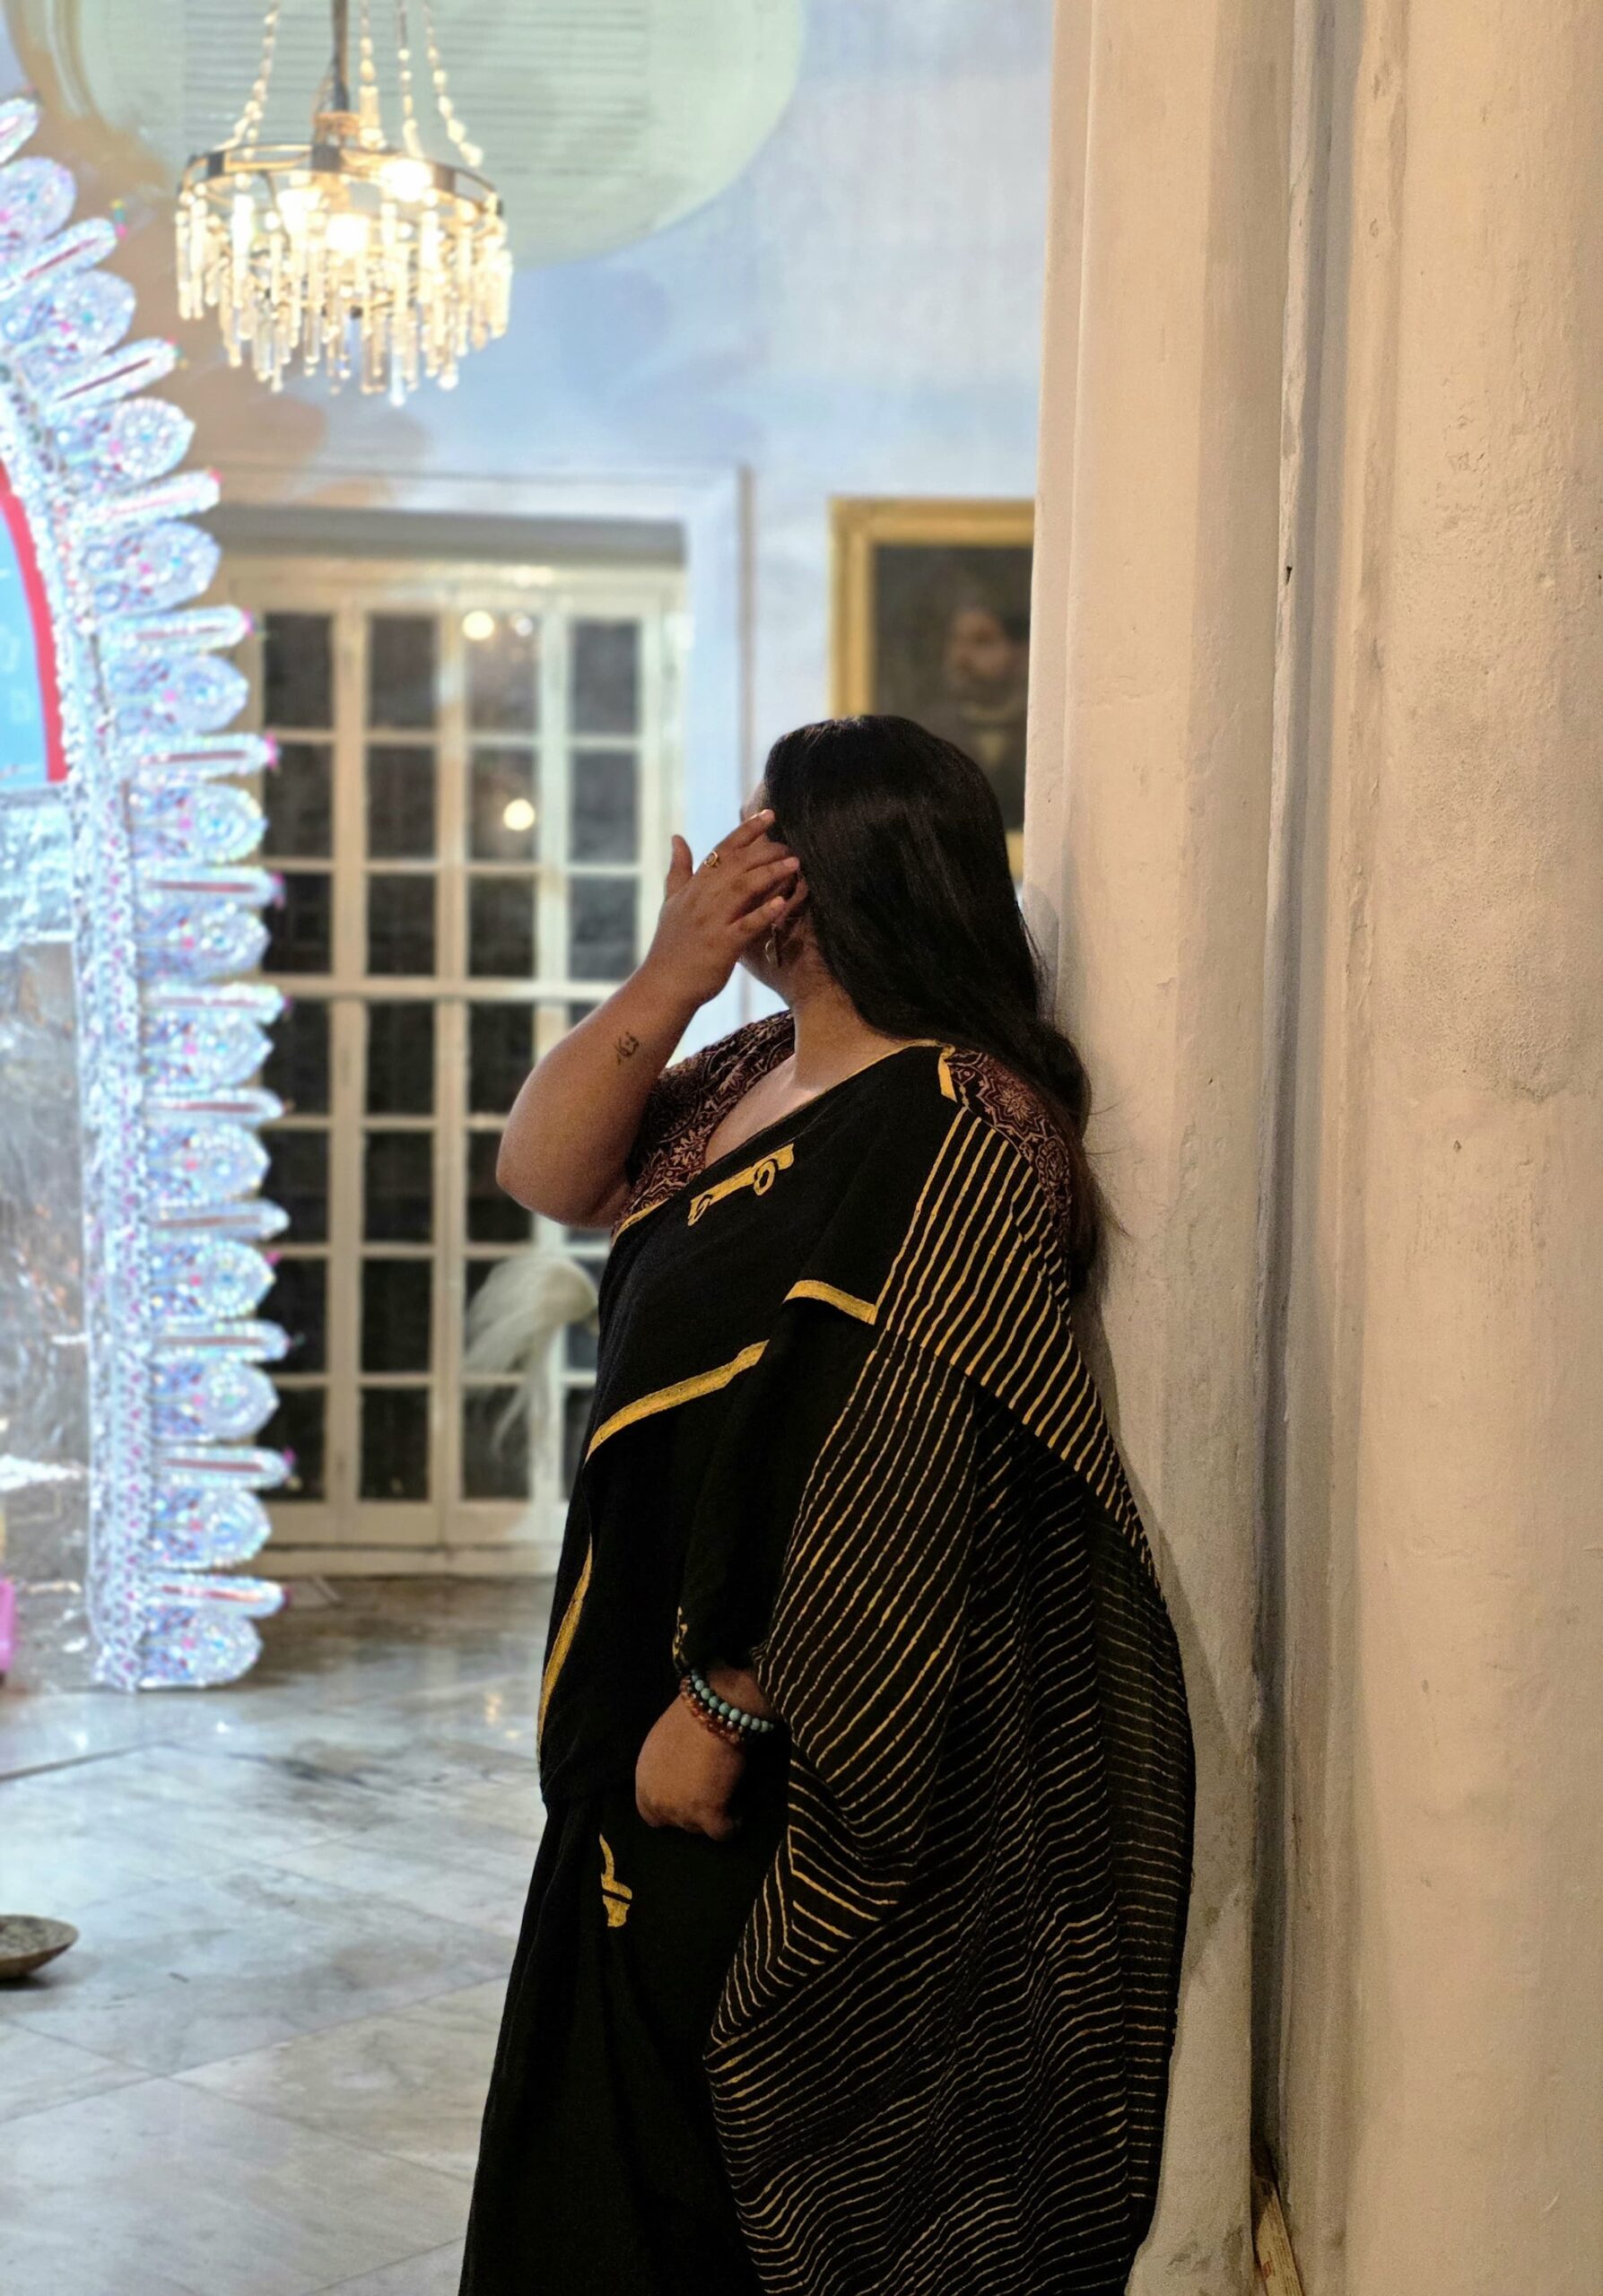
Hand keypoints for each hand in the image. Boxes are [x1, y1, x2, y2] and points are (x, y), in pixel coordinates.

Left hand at [635, 1691, 745, 1837]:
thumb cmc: (686, 1719)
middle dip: (692, 1813)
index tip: (686, 1798)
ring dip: (712, 1817)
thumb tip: (675, 1779)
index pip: (651, 1814)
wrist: (710, 1714)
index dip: (669, 1809)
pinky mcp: (709, 1814)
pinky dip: (733, 1825)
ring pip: (699, 1829)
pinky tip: (740, 1813)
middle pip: (677, 1823)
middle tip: (709, 1796)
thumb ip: (662, 1771)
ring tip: (726, 1799)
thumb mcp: (659, 1746)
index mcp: (643, 1783)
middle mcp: (658, 1802)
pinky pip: (723, 1832)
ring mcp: (683, 1811)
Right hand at [640, 810, 803, 1010]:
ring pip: (743, 888)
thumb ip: (679, 870)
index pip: (722, 851)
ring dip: (770, 873)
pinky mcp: (722, 946)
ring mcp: (712, 921)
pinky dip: (764, 913)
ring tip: (794, 863)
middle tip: (791, 842)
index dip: (746, 831)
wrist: (663, 985)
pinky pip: (746, 925)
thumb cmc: (671, 946)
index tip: (769, 815)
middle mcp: (702, 899)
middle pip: (737, 864)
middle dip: (765, 849)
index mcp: (694, 887)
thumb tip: (677, 838)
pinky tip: (783, 903)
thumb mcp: (671, 902)